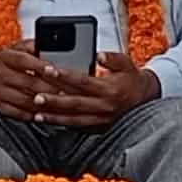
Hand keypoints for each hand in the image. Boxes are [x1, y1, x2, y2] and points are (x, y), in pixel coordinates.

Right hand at [0, 43, 61, 121]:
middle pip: (27, 82)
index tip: (55, 71)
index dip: (40, 65)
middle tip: (66, 91)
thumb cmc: (2, 63)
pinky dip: (32, 114)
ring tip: (58, 103)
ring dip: (43, 103)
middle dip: (49, 88)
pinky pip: (18, 113)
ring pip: (25, 100)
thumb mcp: (14, 49)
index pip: (23, 60)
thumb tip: (49, 43)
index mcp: (5, 57)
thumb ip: (31, 46)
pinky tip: (43, 113)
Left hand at [27, 50, 161, 127]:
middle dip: (54, 100)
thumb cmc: (131, 78)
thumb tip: (98, 55)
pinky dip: (61, 124)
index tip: (48, 69)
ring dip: (54, 117)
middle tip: (36, 96)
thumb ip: (111, 58)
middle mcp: (104, 106)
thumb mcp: (126, 63)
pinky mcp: (98, 127)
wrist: (145, 98)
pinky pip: (76, 127)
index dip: (65, 75)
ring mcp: (100, 119)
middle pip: (75, 103)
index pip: (83, 81)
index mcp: (109, 89)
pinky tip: (47, 121)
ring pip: (73, 119)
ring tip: (36, 114)